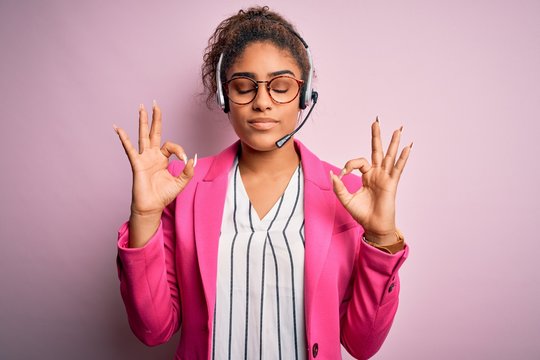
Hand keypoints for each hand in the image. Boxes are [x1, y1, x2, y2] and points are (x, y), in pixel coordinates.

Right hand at [114, 101, 195, 216]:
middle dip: (155, 118)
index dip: (179, 150)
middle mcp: (152, 155)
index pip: (172, 146)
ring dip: (142, 121)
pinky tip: (118, 128)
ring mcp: (144, 158)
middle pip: (154, 132)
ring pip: (143, 136)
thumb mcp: (181, 182)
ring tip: (141, 107)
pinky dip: (124, 139)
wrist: (152, 206)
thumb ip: (188, 171)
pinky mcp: (137, 164)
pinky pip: (129, 149)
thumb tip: (192, 158)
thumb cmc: (164, 195)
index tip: (184, 160)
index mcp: (163, 158)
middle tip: (155, 104)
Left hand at [330, 118, 411, 244]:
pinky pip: (397, 168)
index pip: (358, 162)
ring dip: (393, 142)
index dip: (349, 165)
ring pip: (389, 156)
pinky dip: (403, 158)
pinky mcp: (391, 183)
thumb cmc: (362, 214)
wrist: (373, 226)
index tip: (343, 174)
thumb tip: (333, 174)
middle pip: (377, 151)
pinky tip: (408, 147)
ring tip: (398, 129)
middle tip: (376, 122)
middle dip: (376, 136)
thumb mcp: (346, 199)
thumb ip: (339, 187)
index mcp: (366, 176)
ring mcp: (385, 177)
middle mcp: (377, 174)